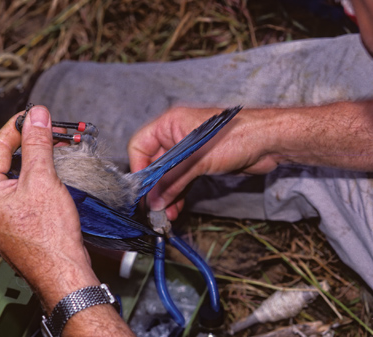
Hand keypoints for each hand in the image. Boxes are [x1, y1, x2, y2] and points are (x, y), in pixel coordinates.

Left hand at [0, 105, 97, 309]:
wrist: (63, 272)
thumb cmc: (49, 236)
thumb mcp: (42, 179)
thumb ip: (36, 144)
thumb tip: (36, 117)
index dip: (17, 127)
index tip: (33, 114)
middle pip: (4, 162)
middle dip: (28, 144)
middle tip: (47, 130)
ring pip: (13, 178)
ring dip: (33, 161)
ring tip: (53, 148)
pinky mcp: (12, 224)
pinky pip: (19, 193)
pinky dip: (34, 179)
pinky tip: (50, 173)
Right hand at [128, 106, 280, 219]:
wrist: (269, 142)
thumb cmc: (236, 137)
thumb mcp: (197, 161)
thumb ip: (171, 181)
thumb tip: (153, 201)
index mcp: (169, 124)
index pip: (140, 146)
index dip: (138, 169)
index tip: (142, 191)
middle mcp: (175, 135)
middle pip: (153, 164)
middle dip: (153, 187)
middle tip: (152, 209)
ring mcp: (187, 151)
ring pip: (168, 176)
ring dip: (165, 195)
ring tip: (164, 215)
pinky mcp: (200, 164)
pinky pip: (181, 181)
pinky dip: (177, 195)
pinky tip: (175, 210)